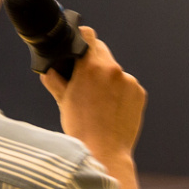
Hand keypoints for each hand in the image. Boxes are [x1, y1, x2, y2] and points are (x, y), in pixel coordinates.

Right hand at [39, 27, 145, 162]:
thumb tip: (48, 69)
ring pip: (115, 70)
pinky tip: (112, 108)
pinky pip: (127, 85)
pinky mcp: (139, 93)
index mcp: (90, 67)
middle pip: (102, 52)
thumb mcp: (63, 101)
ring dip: (107, 78)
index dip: (81, 39)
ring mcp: (129, 81)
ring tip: (99, 101)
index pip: (88, 35)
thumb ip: (55, 80)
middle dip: (93, 61)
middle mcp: (112, 69)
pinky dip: (120, 92)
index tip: (78, 47)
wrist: (105, 152)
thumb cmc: (80, 128)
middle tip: (85, 79)